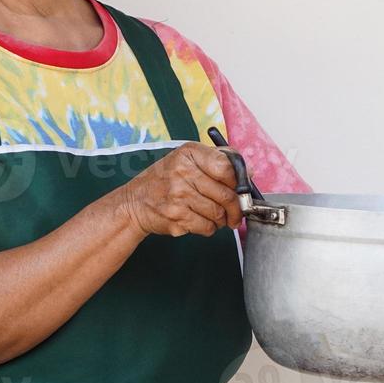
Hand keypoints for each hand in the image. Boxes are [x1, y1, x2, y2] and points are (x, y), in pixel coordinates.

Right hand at [122, 143, 245, 237]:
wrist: (134, 203)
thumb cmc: (164, 180)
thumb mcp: (186, 159)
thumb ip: (218, 160)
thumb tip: (249, 171)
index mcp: (188, 154)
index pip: (227, 167)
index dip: (239, 182)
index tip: (240, 190)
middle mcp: (182, 172)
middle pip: (227, 195)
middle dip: (236, 208)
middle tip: (236, 213)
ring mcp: (178, 196)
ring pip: (218, 214)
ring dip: (221, 219)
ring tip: (213, 216)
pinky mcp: (176, 217)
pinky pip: (207, 227)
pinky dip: (208, 228)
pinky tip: (199, 221)